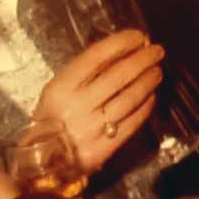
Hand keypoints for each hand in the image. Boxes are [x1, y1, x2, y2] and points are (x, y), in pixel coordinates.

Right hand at [33, 30, 162, 172]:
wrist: (41, 162)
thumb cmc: (52, 118)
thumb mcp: (58, 91)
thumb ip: (85, 73)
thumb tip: (123, 51)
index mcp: (61, 88)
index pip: (96, 57)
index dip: (121, 43)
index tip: (139, 36)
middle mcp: (76, 107)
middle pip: (117, 76)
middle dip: (142, 60)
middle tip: (157, 51)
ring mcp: (91, 130)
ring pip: (128, 99)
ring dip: (147, 82)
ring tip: (157, 72)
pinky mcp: (102, 150)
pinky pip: (131, 124)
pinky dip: (144, 108)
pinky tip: (151, 97)